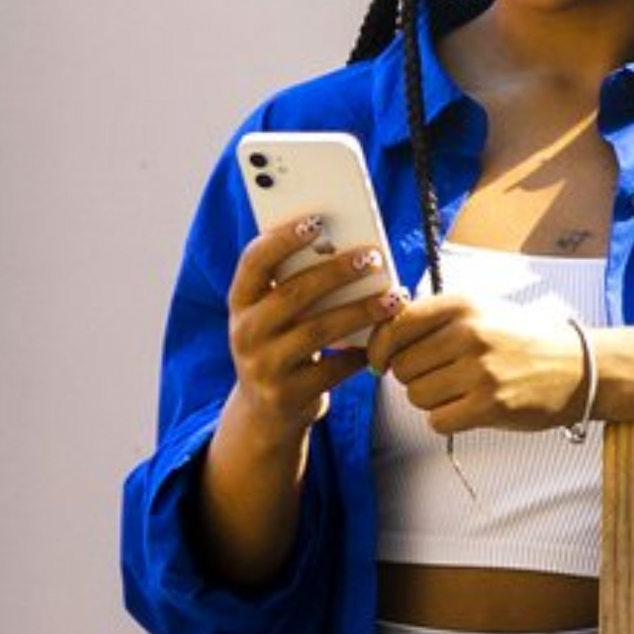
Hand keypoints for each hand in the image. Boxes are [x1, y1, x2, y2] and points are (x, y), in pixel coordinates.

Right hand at [227, 219, 392, 434]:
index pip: (254, 261)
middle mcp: (245, 333)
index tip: (317, 222)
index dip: (282, 239)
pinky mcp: (287, 395)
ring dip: (360, 311)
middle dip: (336, 272)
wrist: (265, 412)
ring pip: (318, 331)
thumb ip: (293, 284)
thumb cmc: (280, 346)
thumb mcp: (273, 316)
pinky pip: (332, 369)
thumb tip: (342, 246)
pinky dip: (359, 355)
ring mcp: (264, 366)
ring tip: (393, 298)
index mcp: (240, 303)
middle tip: (372, 258)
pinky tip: (381, 343)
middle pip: (294, 294)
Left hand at [373, 291, 591, 436]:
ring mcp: (480, 371)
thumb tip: (385, 334)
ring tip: (457, 391)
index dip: (381, 348)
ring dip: (430, 399)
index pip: (396, 326)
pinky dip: (446, 419)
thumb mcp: (482, 310)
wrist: (578, 367)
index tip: (382, 360)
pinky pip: (438, 420)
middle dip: (412, 376)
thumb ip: (436, 316)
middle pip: (403, 366)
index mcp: (462, 305)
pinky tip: (465, 408)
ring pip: (416, 395)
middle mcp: (469, 334)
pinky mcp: (489, 406)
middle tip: (437, 376)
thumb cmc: (525, 340)